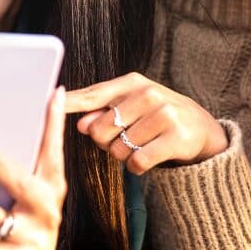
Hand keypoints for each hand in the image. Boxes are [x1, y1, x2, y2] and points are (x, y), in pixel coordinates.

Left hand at [0, 89, 65, 249]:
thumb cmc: (25, 218)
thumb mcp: (32, 189)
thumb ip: (20, 156)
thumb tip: (11, 111)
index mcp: (51, 183)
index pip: (53, 147)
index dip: (53, 120)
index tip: (48, 93)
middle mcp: (47, 207)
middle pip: (17, 179)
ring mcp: (33, 235)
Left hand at [65, 73, 227, 173]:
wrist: (201, 128)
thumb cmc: (155, 115)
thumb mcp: (131, 106)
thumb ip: (102, 112)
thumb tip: (81, 124)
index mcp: (131, 83)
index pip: (92, 95)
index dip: (69, 102)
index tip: (49, 101)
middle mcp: (147, 94)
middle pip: (99, 130)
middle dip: (105, 141)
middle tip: (124, 137)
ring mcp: (164, 114)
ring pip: (117, 149)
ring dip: (123, 155)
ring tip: (141, 144)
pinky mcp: (176, 138)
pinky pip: (137, 162)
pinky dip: (136, 166)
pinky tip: (148, 157)